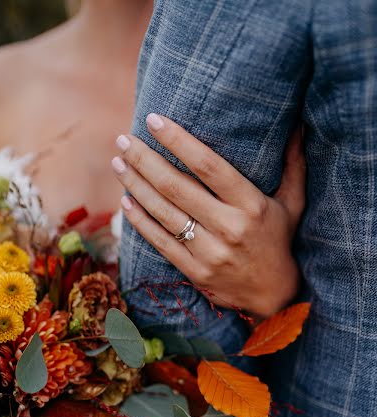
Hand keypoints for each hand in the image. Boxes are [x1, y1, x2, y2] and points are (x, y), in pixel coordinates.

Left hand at [112, 115, 305, 317]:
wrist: (273, 295)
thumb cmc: (279, 241)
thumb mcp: (293, 203)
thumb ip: (293, 164)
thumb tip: (299, 125)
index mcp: (251, 205)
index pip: (208, 166)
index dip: (179, 141)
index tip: (154, 121)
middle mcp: (228, 227)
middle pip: (177, 187)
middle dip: (145, 160)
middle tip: (123, 140)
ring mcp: (209, 252)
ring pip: (164, 213)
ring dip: (136, 186)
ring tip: (118, 164)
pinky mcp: (195, 271)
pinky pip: (160, 242)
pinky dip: (140, 221)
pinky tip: (125, 201)